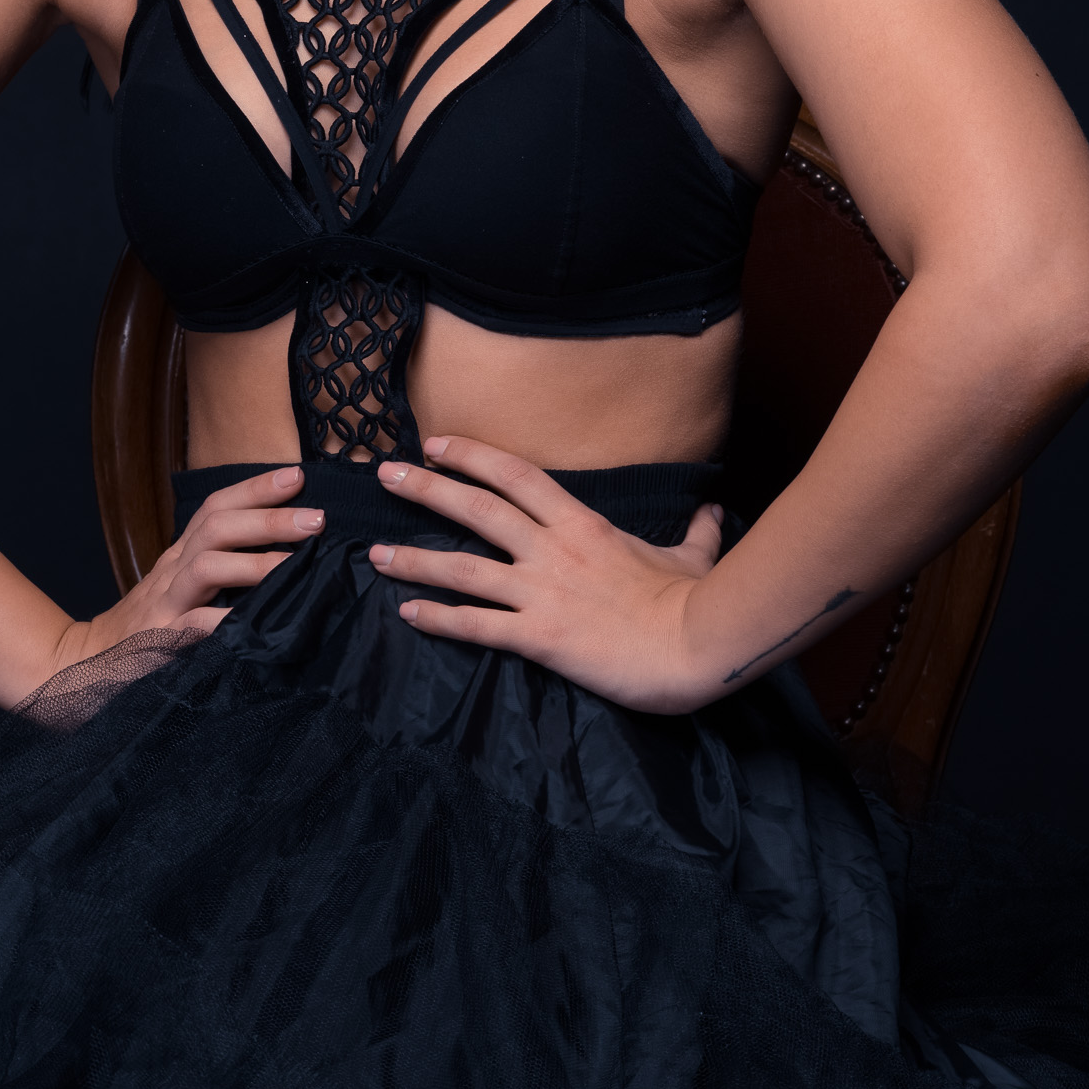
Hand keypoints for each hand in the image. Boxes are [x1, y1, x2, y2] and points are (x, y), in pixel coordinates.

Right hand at [53, 464, 321, 668]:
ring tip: (296, 562)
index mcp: (180, 556)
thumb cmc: (148, 627)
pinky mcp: (158, 640)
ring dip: (255, 561)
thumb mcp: (183, 590)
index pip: (216, 508)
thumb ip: (221, 571)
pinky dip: (223, 620)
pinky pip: (193, 625)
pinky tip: (253, 622)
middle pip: (217, 527)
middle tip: (316, 518)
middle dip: (268, 518)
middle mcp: (172, 571)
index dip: (254, 488)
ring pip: (208, 566)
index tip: (297, 476)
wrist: (86, 663)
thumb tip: (284, 554)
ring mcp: (164, 603)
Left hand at [367, 435, 724, 712]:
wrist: (698, 644)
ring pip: (464, 567)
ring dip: (415, 558)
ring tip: (375, 554)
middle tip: (385, 475)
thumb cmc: (695, 601)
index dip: (472, 455)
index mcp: (584, 523)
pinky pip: (478, 626)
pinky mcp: (542, 636)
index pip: (517, 475)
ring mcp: (544, 591)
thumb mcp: (695, 556)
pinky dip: (439, 618)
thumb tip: (713, 510)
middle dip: (427, 488)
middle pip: (478, 508)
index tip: (436, 444)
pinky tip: (408, 613)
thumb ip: (697, 532)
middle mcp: (554, 549)